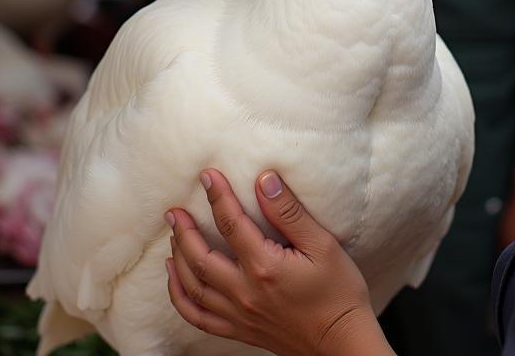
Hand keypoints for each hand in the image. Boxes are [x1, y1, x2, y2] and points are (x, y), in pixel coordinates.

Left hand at [166, 169, 391, 355]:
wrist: (342, 342)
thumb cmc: (338, 292)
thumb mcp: (322, 244)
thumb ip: (289, 212)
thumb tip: (264, 180)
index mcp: (265, 266)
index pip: (231, 223)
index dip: (217, 196)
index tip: (207, 176)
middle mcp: (245, 292)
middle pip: (200, 257)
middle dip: (184, 230)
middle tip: (173, 210)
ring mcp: (239, 315)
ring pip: (193, 286)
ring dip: (178, 258)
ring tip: (172, 235)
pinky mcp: (239, 330)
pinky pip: (198, 317)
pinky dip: (180, 297)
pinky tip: (175, 278)